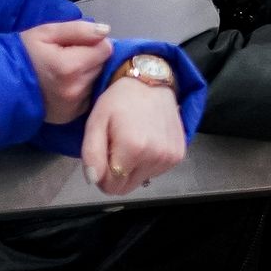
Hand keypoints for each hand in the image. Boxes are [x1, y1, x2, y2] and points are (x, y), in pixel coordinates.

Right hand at [21, 19, 113, 124]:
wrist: (2, 82)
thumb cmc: (25, 53)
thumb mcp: (47, 32)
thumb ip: (79, 29)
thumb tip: (105, 31)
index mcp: (70, 67)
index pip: (106, 48)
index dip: (94, 42)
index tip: (77, 44)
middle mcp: (76, 89)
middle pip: (103, 65)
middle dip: (91, 58)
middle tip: (68, 57)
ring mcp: (74, 106)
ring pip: (98, 81)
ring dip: (88, 74)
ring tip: (65, 71)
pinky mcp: (73, 115)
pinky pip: (90, 96)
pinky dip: (83, 89)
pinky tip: (65, 85)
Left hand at [79, 77, 186, 195]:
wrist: (151, 82)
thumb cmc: (119, 100)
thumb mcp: (96, 121)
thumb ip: (91, 154)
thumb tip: (94, 179)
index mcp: (133, 149)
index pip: (111, 187)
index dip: (101, 176)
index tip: (102, 155)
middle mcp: (156, 156)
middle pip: (127, 187)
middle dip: (116, 173)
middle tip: (115, 148)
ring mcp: (170, 157)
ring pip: (141, 180)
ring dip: (133, 167)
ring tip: (132, 141)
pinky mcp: (179, 155)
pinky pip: (155, 172)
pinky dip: (147, 162)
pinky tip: (146, 140)